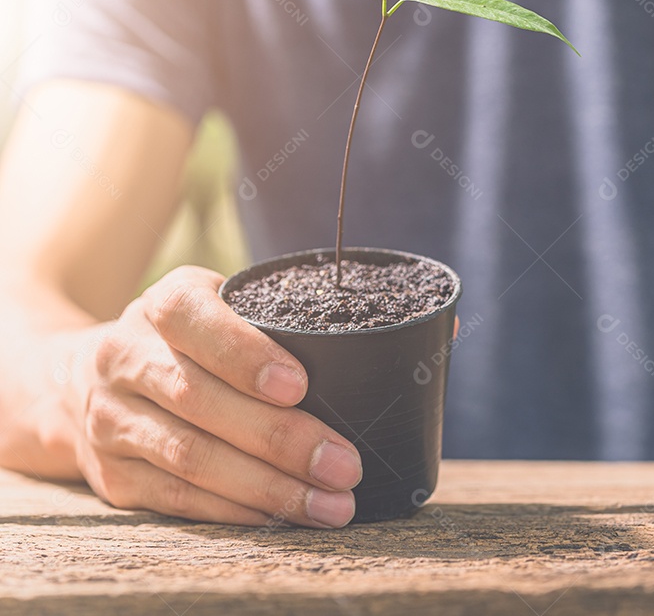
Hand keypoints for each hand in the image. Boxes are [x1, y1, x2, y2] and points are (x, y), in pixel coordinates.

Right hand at [72, 266, 361, 527]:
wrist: (83, 379)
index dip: (243, 353)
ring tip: (330, 504)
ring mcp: (111, 419)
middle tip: (344, 465)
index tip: (299, 385)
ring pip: (192, 458)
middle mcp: (125, 358)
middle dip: (280, 438)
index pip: (192, 318)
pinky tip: (283, 517)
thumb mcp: (222, 306)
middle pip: (200, 400)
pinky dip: (236, 511)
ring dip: (268, 488)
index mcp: (161, 305)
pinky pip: (179, 498)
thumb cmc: (190, 341)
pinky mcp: (113, 475)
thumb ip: (282, 319)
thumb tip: (402, 341)